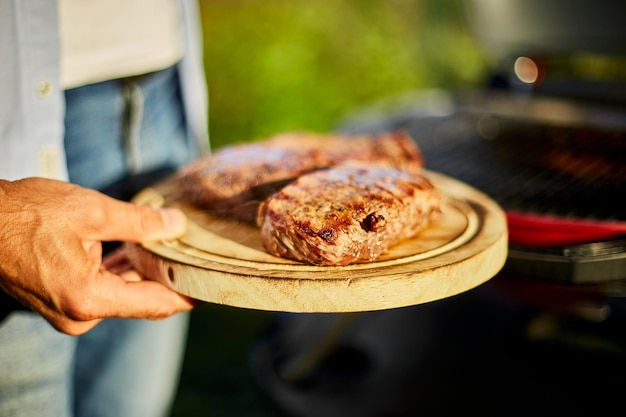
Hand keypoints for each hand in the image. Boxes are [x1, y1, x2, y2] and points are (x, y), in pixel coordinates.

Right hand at [0, 177, 193, 334]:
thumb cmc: (25, 215)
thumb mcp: (91, 211)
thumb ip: (140, 223)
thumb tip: (177, 225)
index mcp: (90, 299)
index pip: (157, 303)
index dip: (189, 293)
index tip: (214, 282)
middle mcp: (79, 316)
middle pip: (142, 301)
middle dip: (169, 278)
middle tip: (196, 255)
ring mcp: (67, 312)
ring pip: (122, 295)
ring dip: (145, 273)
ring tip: (173, 249)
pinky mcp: (60, 301)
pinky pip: (103, 291)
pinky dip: (121, 273)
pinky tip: (138, 252)